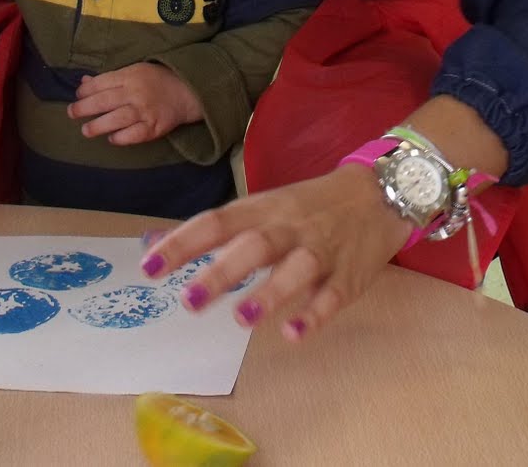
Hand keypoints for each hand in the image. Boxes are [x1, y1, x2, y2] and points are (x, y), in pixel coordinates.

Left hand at [67, 63, 202, 144]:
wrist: (188, 92)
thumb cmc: (157, 80)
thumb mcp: (134, 71)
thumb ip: (110, 78)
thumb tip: (84, 83)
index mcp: (130, 75)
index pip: (101, 83)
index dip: (85, 91)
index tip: (77, 96)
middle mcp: (136, 92)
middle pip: (104, 101)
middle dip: (84, 108)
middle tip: (72, 113)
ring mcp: (145, 111)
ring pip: (116, 119)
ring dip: (98, 126)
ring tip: (86, 130)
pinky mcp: (154, 127)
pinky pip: (134, 135)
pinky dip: (121, 138)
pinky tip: (112, 139)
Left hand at [140, 165, 409, 341]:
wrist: (379, 193)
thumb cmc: (308, 205)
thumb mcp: (264, 206)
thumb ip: (218, 230)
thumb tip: (157, 244)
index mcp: (263, 209)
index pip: (216, 222)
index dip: (182, 243)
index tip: (148, 268)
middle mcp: (289, 227)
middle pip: (254, 245)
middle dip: (221, 273)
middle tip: (188, 303)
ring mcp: (321, 251)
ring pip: (296, 269)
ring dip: (268, 293)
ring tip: (241, 319)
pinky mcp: (349, 276)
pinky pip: (332, 296)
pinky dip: (314, 314)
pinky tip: (294, 334)